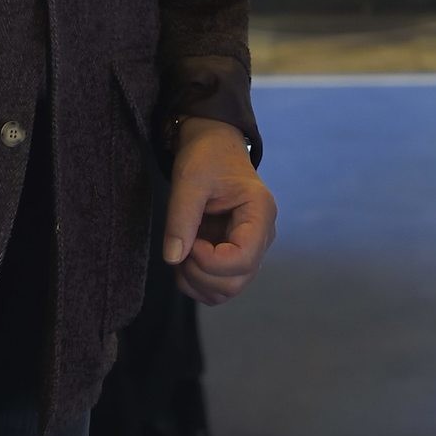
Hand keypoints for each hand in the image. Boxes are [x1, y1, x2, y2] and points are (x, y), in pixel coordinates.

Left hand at [162, 120, 276, 305]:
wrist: (214, 146)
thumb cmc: (207, 156)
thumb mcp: (190, 178)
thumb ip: (181, 217)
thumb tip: (173, 259)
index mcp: (260, 213)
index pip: (243, 259)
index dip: (210, 261)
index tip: (190, 242)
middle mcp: (262, 236)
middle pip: (236, 281)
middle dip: (200, 274)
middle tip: (180, 249)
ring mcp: (250, 249)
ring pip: (228, 289)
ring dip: (197, 282)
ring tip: (181, 253)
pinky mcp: (234, 255)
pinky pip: (219, 286)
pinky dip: (197, 283)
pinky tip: (184, 259)